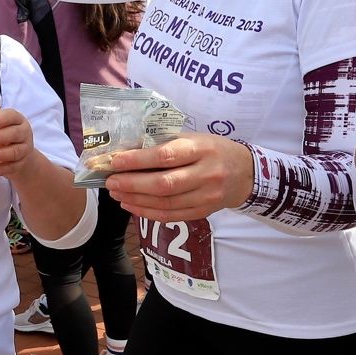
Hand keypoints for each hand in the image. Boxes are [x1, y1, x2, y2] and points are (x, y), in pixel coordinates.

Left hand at [0, 107, 37, 177]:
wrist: (21, 155)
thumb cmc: (5, 135)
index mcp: (17, 120)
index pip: (12, 115)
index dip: (2, 118)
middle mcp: (23, 133)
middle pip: (15, 133)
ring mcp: (24, 149)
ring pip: (15, 152)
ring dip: (0, 154)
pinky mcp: (21, 164)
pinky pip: (12, 168)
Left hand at [105, 131, 251, 221]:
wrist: (245, 173)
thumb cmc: (211, 150)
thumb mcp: (194, 138)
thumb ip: (166, 144)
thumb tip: (127, 152)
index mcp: (202, 149)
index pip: (166, 156)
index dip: (138, 160)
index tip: (115, 161)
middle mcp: (206, 174)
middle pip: (164, 185)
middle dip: (132, 184)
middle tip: (110, 182)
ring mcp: (206, 196)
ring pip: (165, 204)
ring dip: (136, 200)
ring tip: (117, 193)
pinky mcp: (204, 212)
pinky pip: (171, 216)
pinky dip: (147, 212)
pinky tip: (131, 205)